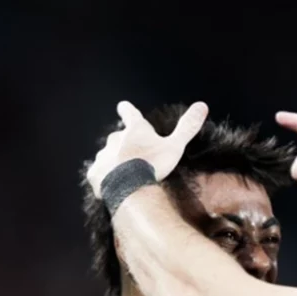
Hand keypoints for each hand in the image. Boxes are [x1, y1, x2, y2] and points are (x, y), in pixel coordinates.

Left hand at [86, 101, 208, 197]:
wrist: (129, 188)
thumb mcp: (174, 146)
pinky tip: (109, 185)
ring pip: (107, 155)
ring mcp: (103, 156)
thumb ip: (187, 127)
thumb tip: (202, 105)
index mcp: (134, 131)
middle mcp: (115, 139)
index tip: (123, 106)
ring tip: (122, 174)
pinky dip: (103, 177)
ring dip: (113, 161)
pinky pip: (98, 173)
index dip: (127, 110)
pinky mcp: (94, 173)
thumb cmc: (153, 165)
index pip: (129, 113)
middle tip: (132, 155)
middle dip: (123, 143)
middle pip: (117, 137)